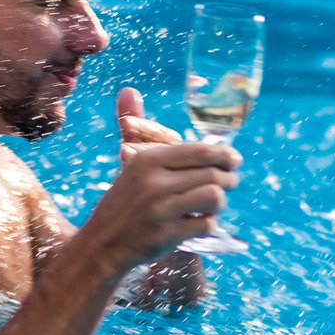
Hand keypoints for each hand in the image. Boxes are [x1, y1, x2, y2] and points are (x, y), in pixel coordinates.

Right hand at [80, 88, 241, 271]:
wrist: (101, 245)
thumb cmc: (122, 201)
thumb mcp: (128, 163)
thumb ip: (133, 126)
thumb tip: (128, 89)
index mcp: (148, 160)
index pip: (201, 151)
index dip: (224, 155)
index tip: (233, 160)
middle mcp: (154, 182)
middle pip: (213, 174)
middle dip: (228, 180)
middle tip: (227, 183)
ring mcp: (161, 210)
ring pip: (215, 197)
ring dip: (219, 202)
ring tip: (213, 204)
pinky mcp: (167, 235)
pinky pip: (207, 224)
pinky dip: (208, 225)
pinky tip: (199, 223)